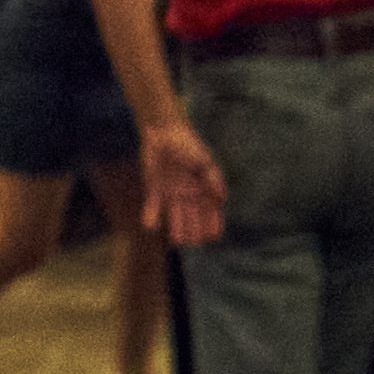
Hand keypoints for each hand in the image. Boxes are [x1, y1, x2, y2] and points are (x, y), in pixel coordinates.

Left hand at [136, 114, 228, 246]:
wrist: (163, 131)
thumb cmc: (188, 144)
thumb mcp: (204, 161)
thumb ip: (213, 179)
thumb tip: (222, 198)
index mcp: (203, 190)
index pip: (211, 213)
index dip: (213, 225)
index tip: (213, 235)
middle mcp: (188, 195)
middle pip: (194, 219)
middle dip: (195, 231)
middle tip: (195, 241)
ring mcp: (171, 194)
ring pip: (176, 217)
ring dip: (177, 229)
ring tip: (178, 241)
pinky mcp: (154, 190)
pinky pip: (153, 207)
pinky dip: (152, 216)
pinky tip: (151, 225)